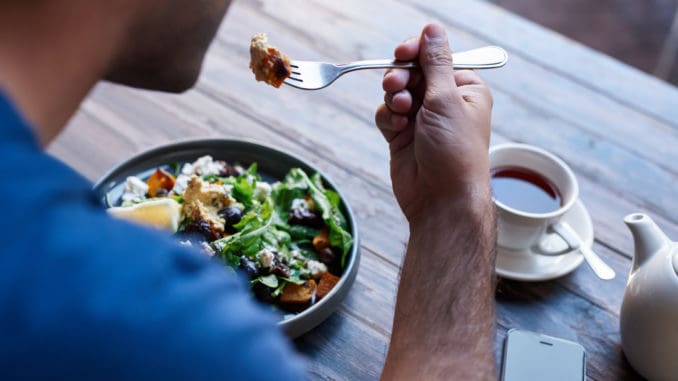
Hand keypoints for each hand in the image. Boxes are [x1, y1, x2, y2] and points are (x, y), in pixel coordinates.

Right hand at [375, 23, 492, 224]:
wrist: (441, 199)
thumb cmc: (454, 152)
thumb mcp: (446, 99)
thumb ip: (435, 62)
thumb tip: (433, 30)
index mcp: (464, 89)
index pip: (435, 57)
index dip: (416, 52)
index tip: (402, 52)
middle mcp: (443, 102)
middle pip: (411, 72)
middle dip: (400, 78)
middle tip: (396, 86)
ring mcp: (422, 120)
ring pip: (395, 93)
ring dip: (393, 99)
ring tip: (401, 113)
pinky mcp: (403, 137)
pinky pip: (387, 115)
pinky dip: (388, 119)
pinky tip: (397, 131)